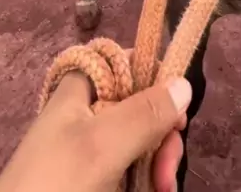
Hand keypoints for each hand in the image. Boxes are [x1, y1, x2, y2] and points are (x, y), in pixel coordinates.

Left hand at [0, 63, 191, 191]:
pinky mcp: (94, 178)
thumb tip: (184, 82)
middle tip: (167, 170)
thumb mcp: (102, 145)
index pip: (125, 62)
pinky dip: (146, 180)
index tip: (176, 110)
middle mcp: (87, 113)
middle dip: (162, 135)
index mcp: (81, 89)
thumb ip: (143, 112)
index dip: (156, 78)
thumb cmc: (56, 185)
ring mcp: (90, 148)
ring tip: (162, 190)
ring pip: (140, 140)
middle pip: (141, 105)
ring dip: (158, 163)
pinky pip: (131, 167)